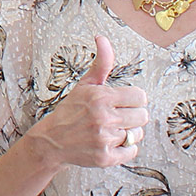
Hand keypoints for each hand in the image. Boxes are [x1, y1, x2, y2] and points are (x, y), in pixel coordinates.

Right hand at [30, 36, 148, 169]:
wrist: (52, 140)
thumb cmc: (71, 111)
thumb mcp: (85, 85)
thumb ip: (101, 63)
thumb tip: (102, 38)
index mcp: (101, 97)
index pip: (141, 96)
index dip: (133, 99)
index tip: (122, 102)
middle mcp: (103, 117)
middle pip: (143, 116)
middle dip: (131, 116)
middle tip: (116, 117)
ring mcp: (104, 138)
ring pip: (137, 134)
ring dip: (127, 133)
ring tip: (110, 130)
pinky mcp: (105, 157)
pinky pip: (132, 151)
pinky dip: (124, 149)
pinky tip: (110, 143)